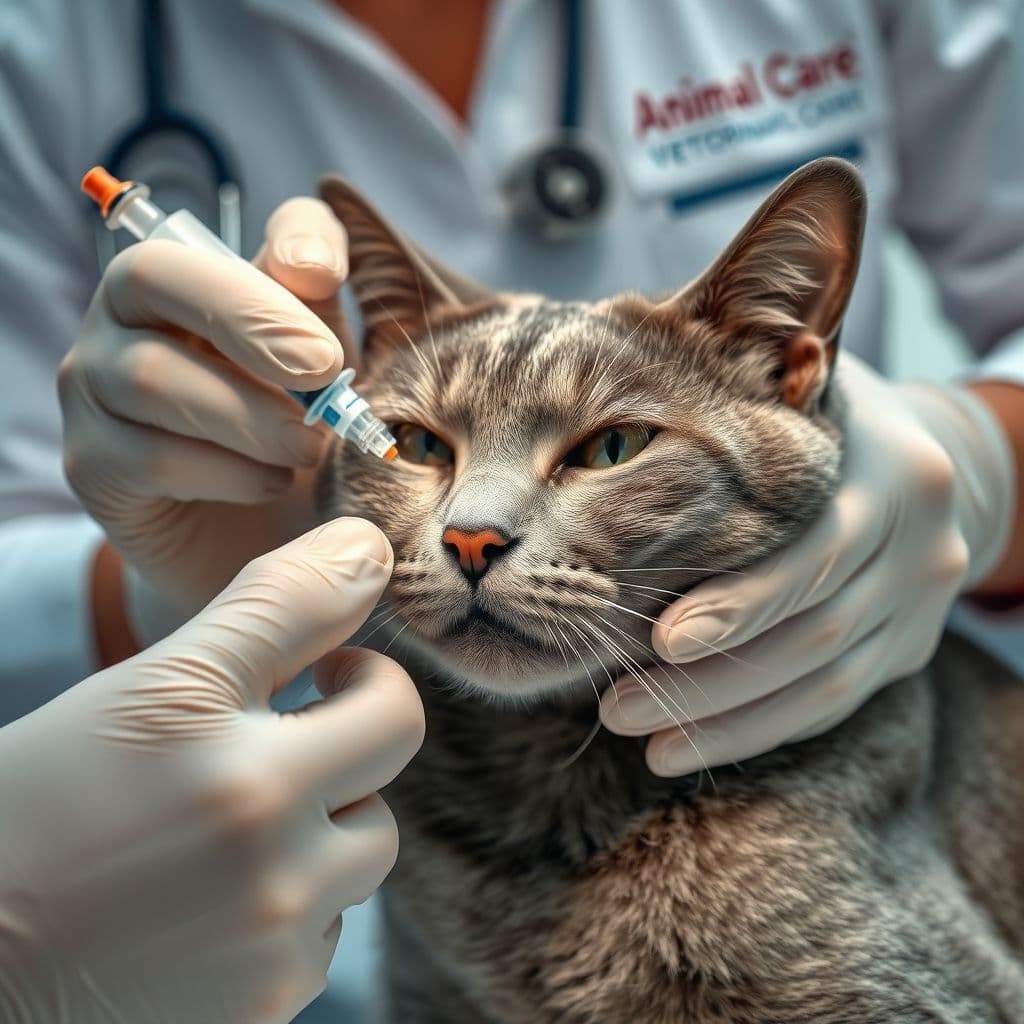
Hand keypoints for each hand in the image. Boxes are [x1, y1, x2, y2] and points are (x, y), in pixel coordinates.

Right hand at [0, 517, 423, 1023]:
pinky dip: (285, 906)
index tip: (326, 673)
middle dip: (346, 754)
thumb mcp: (156, 682)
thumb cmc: (41, 803)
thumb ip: (278, 610)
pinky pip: (318, 937)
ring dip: (315, 833)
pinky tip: (208, 895)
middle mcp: (276, 878)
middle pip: (383, 800)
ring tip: (225, 824)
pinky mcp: (260, 1014)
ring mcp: (270, 957)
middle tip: (279, 740)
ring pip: (354, 864)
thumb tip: (369, 549)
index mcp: (251, 780)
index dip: (367, 678)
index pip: (396, 710)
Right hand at [59, 197, 352, 639]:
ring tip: (308, 447)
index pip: (223, 221)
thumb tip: (312, 265)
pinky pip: (153, 456)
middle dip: (249, 318)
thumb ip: (323, 314)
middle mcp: (127, 317)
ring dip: (252, 417)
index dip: (278, 236)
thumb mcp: (329, 373)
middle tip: (323, 370)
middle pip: (153, 274)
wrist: (262, 539)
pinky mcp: (91, 462)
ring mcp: (95, 386)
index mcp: (195, 280)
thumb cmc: (298, 438)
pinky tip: (268, 482)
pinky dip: (230, 472)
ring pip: (153, 376)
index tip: (329, 278)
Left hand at [600, 354, 1014, 776]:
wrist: (934, 455)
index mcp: (893, 473)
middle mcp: (920, 547)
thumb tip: (600, 449)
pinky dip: (761, 728)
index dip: (742, 604)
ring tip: (645, 741)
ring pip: (824, 685)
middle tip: (617, 706)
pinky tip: (692, 746)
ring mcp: (922, 605)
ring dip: (728, 722)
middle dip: (712, 681)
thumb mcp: (799, 394)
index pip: (815, 552)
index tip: (660, 640)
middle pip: (815, 634)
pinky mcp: (909, 648)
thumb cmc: (828, 416)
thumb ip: (734, 415)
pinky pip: (835, 704)